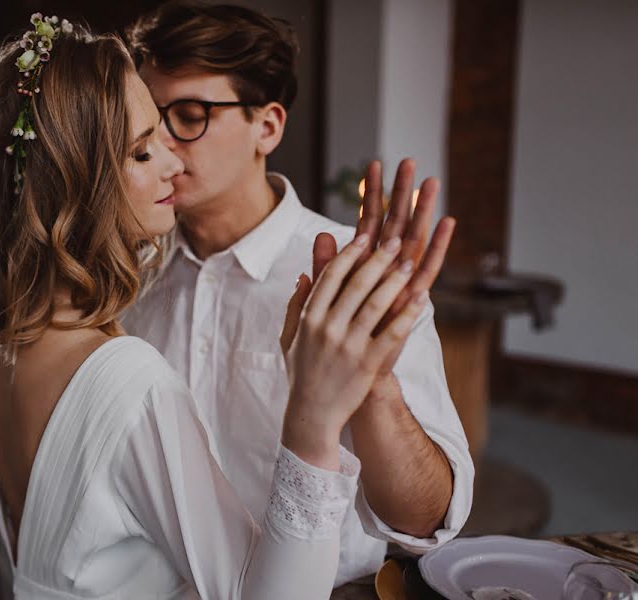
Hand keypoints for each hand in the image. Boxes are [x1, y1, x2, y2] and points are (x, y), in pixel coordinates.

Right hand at [278, 233, 429, 468]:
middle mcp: (327, 329)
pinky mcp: (368, 364)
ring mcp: (348, 346)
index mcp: (309, 319)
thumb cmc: (301, 373)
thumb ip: (296, 304)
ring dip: (395, 281)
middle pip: (356, 285)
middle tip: (395, 241)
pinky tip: (421, 298)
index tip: (364, 236)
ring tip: (410, 263)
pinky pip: (392, 334)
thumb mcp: (289, 336)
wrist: (312, 415)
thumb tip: (304, 273)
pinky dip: (407, 314)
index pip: (330, 277)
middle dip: (378, 259)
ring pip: (376, 305)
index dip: (349, 255)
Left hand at [311, 159, 455, 374]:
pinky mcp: (411, 302)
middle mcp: (385, 271)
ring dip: (422, 211)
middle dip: (400, 193)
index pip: (367, 223)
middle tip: (410, 162)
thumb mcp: (326, 300)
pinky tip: (447, 222)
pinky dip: (437, 246)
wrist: (355, 376)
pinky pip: (427, 269)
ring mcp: (400, 284)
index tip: (373, 166)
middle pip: (394, 223)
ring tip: (432, 182)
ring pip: (413, 240)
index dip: (369, 196)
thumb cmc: (340, 339)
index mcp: (363, 267)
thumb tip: (320, 235)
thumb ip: (325, 269)